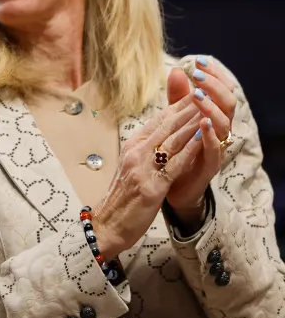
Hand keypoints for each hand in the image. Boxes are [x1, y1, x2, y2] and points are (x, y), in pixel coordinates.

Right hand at [93, 93, 206, 258]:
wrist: (108, 225)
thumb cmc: (122, 197)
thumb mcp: (132, 167)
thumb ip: (146, 150)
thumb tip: (163, 135)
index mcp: (131, 147)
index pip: (158, 121)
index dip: (177, 106)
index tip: (194, 93)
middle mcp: (135, 153)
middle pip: (166, 125)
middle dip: (188, 108)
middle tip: (207, 93)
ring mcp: (142, 169)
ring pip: (172, 140)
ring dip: (193, 123)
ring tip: (209, 109)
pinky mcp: (152, 187)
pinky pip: (174, 164)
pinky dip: (189, 150)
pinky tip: (202, 140)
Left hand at [164, 59, 237, 224]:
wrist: (171, 185)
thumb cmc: (176, 149)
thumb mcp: (175, 120)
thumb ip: (177, 98)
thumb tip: (177, 70)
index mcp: (215, 116)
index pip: (223, 90)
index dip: (215, 75)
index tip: (200, 60)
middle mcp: (220, 130)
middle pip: (228, 103)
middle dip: (214, 86)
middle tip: (198, 73)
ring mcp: (217, 147)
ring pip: (223, 124)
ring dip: (210, 108)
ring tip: (197, 95)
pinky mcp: (209, 165)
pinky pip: (214, 149)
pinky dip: (209, 136)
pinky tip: (202, 124)